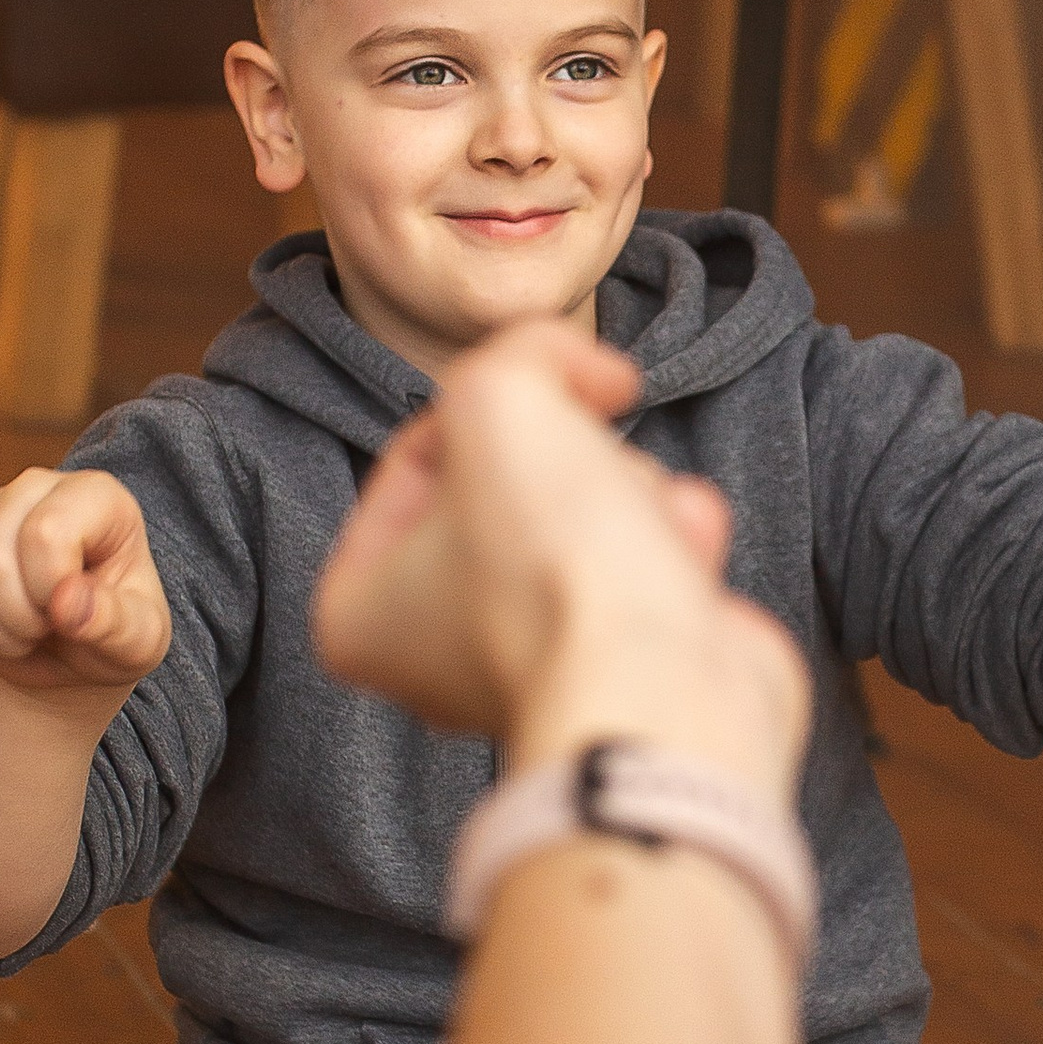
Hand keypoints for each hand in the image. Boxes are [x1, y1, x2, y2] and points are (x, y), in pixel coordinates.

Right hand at [0, 468, 171, 695]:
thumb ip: (114, 623)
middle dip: (17, 621)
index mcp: (97, 496)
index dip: (50, 591)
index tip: (73, 614)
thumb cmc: (116, 634)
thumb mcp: (138, 641)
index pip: (45, 533)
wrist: (74, 648)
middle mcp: (37, 486)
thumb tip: (66, 603)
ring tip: (25, 638)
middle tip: (47, 632)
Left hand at [314, 323, 809, 799]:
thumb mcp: (499, 396)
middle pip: (512, 479)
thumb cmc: (554, 568)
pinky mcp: (625, 669)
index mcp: (360, 610)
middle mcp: (438, 652)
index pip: (419, 450)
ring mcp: (538, 665)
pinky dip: (677, 549)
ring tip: (641, 538)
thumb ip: (520, 351)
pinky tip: (682, 569)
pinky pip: (652, 565)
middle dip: (570, 459)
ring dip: (635, 497)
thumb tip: (586, 373)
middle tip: (587, 479)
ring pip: (592, 511)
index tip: (545, 393)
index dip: (490, 401)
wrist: (666, 692)